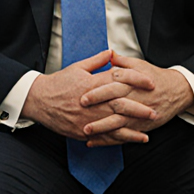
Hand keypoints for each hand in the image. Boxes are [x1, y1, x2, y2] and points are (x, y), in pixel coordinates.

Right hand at [21, 50, 156, 142]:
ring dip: (133, 128)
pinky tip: (131, 140)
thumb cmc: (58, 83)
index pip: (119, 78)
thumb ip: (96, 61)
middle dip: (139, 107)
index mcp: (92, 83)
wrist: (38, 100)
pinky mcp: (84, 131)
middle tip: (154, 109)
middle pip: (121, 103)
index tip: (150, 82)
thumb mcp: (77, 67)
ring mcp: (88, 118)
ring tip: (147, 130)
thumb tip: (111, 53)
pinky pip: (105, 136)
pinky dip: (120, 139)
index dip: (137, 79)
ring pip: (115, 124)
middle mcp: (93, 101)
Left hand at [78, 53, 193, 145]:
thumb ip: (123, 61)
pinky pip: (123, 135)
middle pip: (115, 104)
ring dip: (101, 127)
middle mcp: (134, 100)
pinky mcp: (140, 126)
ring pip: (118, 123)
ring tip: (86, 130)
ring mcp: (137, 115)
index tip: (83, 95)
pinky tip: (93, 142)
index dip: (98, 91)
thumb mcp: (140, 65)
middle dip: (98, 108)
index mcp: (132, 84)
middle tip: (82, 112)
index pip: (113, 86)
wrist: (177, 92)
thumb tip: (109, 54)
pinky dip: (108, 140)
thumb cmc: (156, 77)